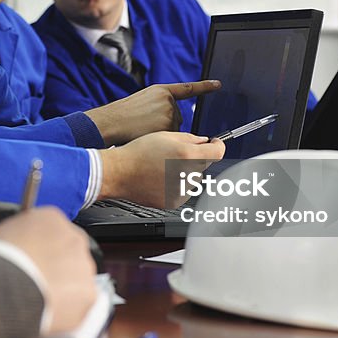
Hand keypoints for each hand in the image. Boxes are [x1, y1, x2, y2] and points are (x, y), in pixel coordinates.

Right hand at [0, 207, 96, 334]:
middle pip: (69, 256)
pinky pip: (80, 304)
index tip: (33, 263)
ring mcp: (83, 267)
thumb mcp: (1, 234)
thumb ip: (19, 238)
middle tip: (35, 285)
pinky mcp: (88, 295)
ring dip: (63, 291)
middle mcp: (74, 239)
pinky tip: (46, 315)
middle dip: (56, 271)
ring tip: (38, 303)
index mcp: (51, 219)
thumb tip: (18, 250)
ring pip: (77, 281)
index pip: (54, 233)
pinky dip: (67, 312)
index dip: (42, 252)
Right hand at [84, 80, 221, 145]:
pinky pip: (173, 140)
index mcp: (162, 91)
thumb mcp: (143, 101)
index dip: (204, 86)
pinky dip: (164, 142)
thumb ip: (160, 105)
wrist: (112, 122)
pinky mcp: (169, 128)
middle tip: (145, 125)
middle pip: (177, 118)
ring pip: (175, 131)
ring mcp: (170, 114)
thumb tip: (174, 120)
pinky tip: (149, 139)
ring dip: (164, 135)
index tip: (218, 84)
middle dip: (166, 125)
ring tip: (143, 131)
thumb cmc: (123, 116)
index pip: (187, 88)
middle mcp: (169, 101)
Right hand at [99, 132, 224, 207]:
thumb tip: (203, 142)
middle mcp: (187, 174)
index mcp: (187, 155)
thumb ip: (190, 138)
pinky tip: (160, 178)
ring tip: (163, 167)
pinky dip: (177, 185)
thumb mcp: (165, 135)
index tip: (215, 144)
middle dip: (195, 158)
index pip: (217, 152)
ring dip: (185, 172)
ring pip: (194, 178)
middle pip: (203, 165)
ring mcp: (182, 190)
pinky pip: (184, 191)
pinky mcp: (174, 201)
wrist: (120, 173)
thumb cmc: (138, 153)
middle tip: (174, 154)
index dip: (217, 146)